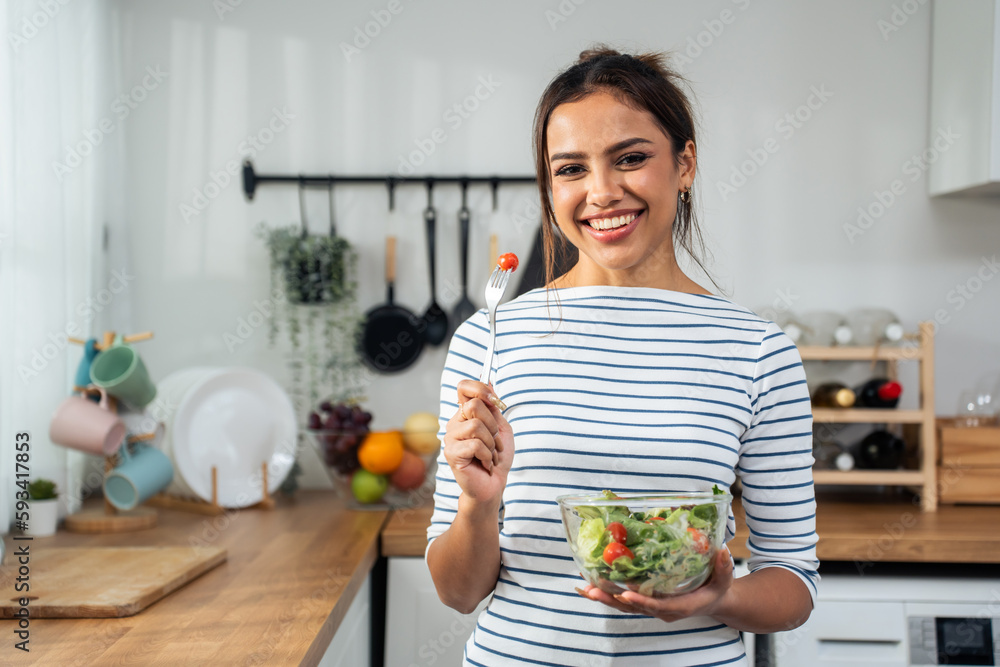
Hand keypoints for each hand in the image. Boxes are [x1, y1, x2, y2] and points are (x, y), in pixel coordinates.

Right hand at [443, 380, 513, 504]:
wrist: (493, 484)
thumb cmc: (496, 457)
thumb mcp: (501, 427)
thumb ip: (493, 407)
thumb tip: (489, 380)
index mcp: (465, 414)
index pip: (464, 387)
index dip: (480, 389)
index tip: (495, 402)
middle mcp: (455, 422)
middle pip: (474, 405)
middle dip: (493, 425)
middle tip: (494, 442)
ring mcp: (450, 438)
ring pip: (476, 426)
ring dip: (492, 443)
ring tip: (490, 455)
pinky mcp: (451, 453)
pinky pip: (475, 444)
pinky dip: (487, 455)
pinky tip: (485, 463)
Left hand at [576, 547, 734, 622]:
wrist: (713, 602)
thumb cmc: (717, 589)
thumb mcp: (724, 580)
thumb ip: (723, 567)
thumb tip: (722, 551)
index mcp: (681, 606)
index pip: (658, 605)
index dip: (641, 600)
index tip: (626, 593)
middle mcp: (663, 610)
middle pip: (634, 607)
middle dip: (613, 599)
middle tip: (593, 590)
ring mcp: (653, 608)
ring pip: (625, 606)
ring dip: (605, 598)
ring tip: (585, 588)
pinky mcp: (646, 603)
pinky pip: (624, 602)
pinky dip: (607, 595)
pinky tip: (589, 587)